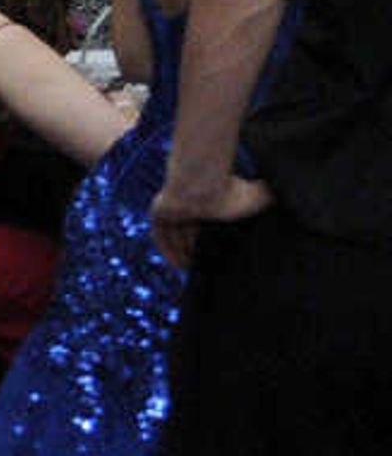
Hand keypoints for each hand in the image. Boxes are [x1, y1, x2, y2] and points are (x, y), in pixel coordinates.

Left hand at [152, 170, 271, 271]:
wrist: (204, 183)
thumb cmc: (232, 189)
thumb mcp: (260, 195)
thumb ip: (272, 199)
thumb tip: (297, 207)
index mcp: (208, 201)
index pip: (207, 227)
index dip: (211, 244)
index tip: (220, 259)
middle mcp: (189, 205)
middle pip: (190, 234)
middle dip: (197, 252)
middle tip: (207, 270)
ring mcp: (172, 209)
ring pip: (175, 237)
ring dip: (183, 255)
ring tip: (195, 272)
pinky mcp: (158, 212)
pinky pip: (160, 237)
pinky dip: (168, 252)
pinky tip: (179, 267)